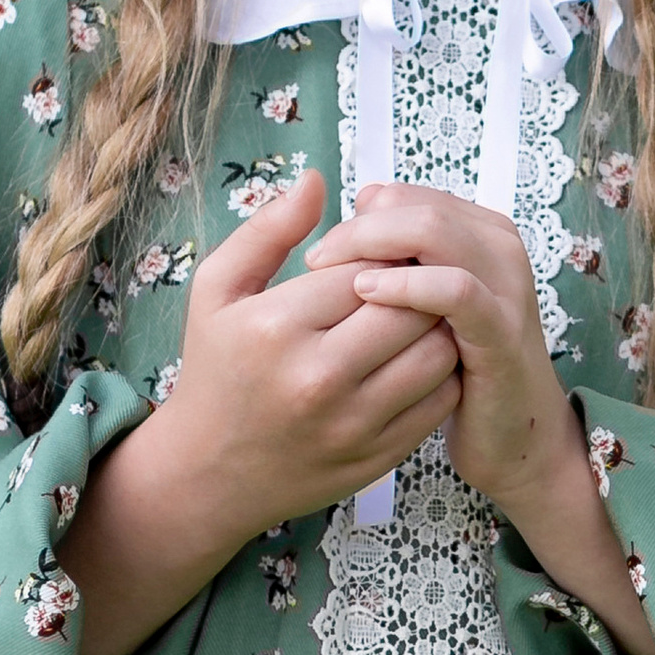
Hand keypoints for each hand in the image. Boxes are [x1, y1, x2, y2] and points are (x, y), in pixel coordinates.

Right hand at [60, 165, 459, 654]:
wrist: (208, 473)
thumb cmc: (215, 370)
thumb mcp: (216, 290)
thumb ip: (267, 231)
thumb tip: (319, 180)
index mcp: (276, 327)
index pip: (365, 267)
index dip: (383, 249)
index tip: (380, 250)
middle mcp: (318, 378)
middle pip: (410, 307)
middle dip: (419, 281)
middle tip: (413, 273)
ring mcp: (352, 424)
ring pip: (437, 353)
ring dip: (441, 324)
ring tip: (421, 311)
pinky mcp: (378, 456)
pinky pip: (441, 400)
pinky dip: (445, 371)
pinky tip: (420, 356)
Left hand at [305, 182, 654, 654]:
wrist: (513, 440)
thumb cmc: (458, 371)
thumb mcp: (428, 303)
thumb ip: (402, 255)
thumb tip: (362, 204)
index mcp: (478, 233)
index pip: (406, 195)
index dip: (358, 214)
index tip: (324, 249)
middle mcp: (497, 248)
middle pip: (417, 205)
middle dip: (359, 227)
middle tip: (318, 261)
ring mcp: (505, 287)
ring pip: (436, 231)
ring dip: (375, 245)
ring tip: (333, 274)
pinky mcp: (501, 332)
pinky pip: (456, 289)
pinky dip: (408, 284)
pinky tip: (368, 295)